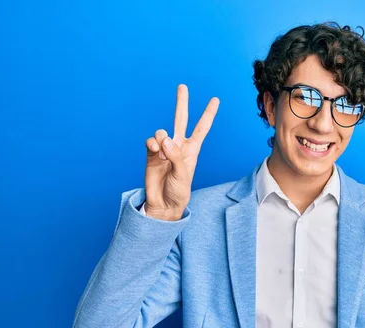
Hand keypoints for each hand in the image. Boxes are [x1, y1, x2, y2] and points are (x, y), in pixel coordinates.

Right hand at [143, 84, 219, 220]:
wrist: (163, 204)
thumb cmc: (179, 191)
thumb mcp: (183, 175)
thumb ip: (175, 156)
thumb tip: (165, 139)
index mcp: (192, 150)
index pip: (202, 128)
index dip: (208, 114)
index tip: (215, 99)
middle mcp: (178, 146)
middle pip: (180, 119)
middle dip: (181, 103)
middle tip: (182, 86)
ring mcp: (164, 149)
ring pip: (162, 131)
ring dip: (161, 139)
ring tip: (163, 154)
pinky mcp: (151, 154)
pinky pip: (150, 141)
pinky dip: (151, 144)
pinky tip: (154, 151)